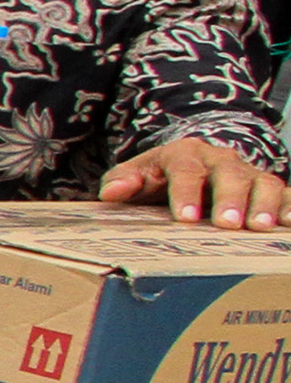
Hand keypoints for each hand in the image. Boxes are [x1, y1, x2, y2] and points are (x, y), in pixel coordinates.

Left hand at [99, 136, 290, 229]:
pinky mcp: (267, 186)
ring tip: (261, 227)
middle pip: (229, 174)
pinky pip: (286, 192)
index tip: (186, 219)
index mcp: (185, 154)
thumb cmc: (159, 175)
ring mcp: (247, 172)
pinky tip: (290, 223)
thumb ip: (123, 181)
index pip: (186, 171)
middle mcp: (221, 159)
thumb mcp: (137, 174)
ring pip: (263, 182)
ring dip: (264, 204)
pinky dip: (290, 205)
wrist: (191, 162)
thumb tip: (110, 193)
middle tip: (228, 224)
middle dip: (230, 199)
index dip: (186, 194)